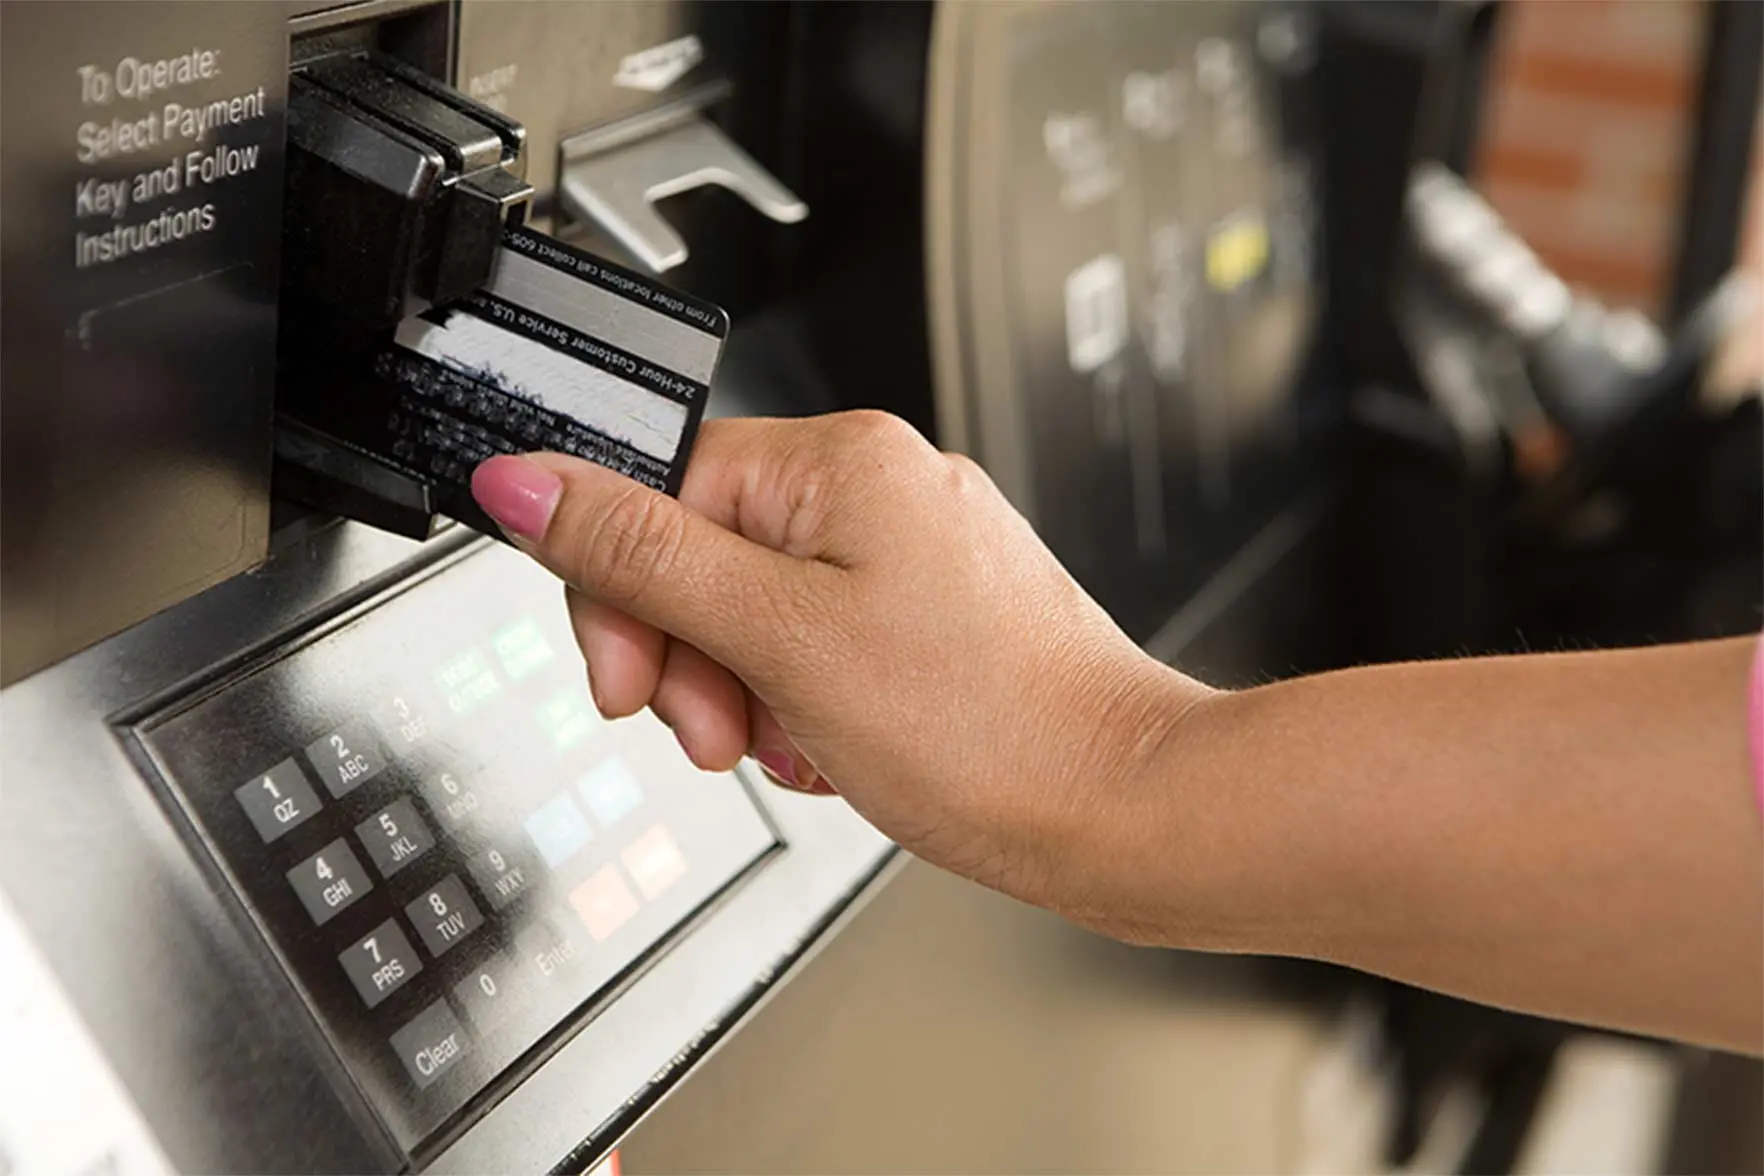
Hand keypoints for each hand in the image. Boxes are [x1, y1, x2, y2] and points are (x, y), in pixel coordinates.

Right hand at [470, 412, 1205, 919]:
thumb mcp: (779, 639)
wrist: (1119, 810)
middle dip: (692, 660)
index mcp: (842, 459)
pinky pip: (816, 649)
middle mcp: (881, 489)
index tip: (629, 679)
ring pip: (755, 615)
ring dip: (745, 695)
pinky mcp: (931, 618)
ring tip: (796, 744)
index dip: (624, 594)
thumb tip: (526, 482)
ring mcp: (911, 556)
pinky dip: (802, 707)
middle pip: (703, 556)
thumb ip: (642, 556)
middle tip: (718, 730)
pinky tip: (835, 748)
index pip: (658, 488)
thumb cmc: (990, 727)